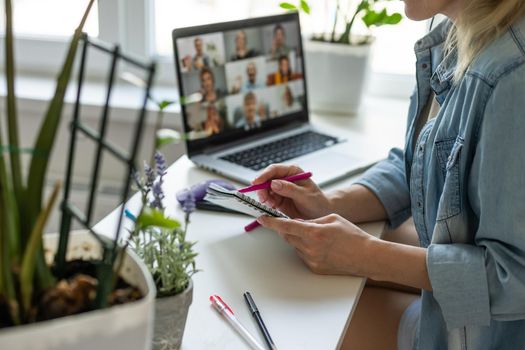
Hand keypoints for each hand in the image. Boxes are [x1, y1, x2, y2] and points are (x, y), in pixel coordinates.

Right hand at [252, 164, 331, 218]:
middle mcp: (285, 178)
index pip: (274, 169)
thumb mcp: (305, 195)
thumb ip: (290, 189)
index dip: (264, 175)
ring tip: (271, 204)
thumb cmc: (317, 201)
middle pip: (266, 179)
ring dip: (264, 197)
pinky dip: (268, 203)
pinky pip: (268, 199)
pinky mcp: (278, 199)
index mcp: (293, 172)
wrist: (320, 214)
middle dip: (262, 188)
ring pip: (265, 190)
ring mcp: (280, 189)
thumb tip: (274, 183)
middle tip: (263, 198)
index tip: (257, 182)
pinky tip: (273, 207)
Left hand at [257, 214, 376, 275]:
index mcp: (314, 232)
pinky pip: (302, 255)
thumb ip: (311, 220)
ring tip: (315, 236)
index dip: (271, 222)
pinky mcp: (314, 267)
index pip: (286, 225)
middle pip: (287, 236)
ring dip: (298, 238)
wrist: (366, 256)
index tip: (262, 218)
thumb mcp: (331, 218)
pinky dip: (305, 248)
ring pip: (295, 245)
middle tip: (292, 223)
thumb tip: (297, 221)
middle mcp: (311, 247)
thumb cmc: (352, 236)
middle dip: (286, 228)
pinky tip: (320, 246)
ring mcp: (312, 259)